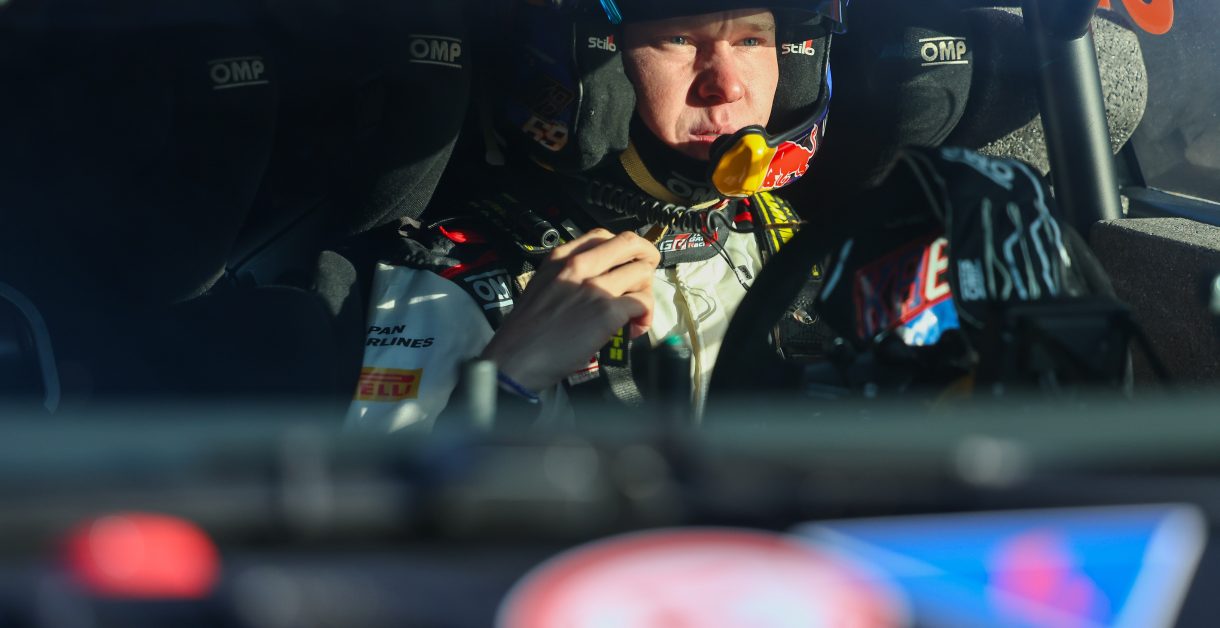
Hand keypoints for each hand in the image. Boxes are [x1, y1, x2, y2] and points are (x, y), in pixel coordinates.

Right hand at [480, 228, 659, 391]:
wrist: (515, 359)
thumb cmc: (525, 332)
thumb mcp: (542, 286)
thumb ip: (568, 277)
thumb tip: (599, 283)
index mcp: (560, 257)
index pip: (602, 235)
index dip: (622, 249)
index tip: (625, 264)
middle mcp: (578, 265)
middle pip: (629, 243)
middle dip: (646, 258)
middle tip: (645, 279)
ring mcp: (594, 286)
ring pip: (641, 272)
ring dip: (645, 292)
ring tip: (635, 314)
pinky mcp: (607, 311)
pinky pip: (642, 302)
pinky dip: (645, 316)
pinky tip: (633, 329)